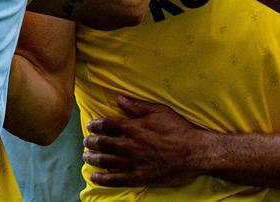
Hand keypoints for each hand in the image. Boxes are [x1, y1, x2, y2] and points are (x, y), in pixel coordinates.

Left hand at [83, 95, 205, 187]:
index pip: (107, 125)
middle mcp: (129, 145)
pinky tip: (95, 177)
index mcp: (133, 128)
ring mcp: (132, 163)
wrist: (193, 152)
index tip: (90, 125)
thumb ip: (137, 106)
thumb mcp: (159, 111)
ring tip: (86, 156)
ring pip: (105, 161)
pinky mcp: (138, 177)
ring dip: (93, 158)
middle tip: (86, 142)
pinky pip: (115, 179)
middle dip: (91, 142)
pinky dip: (102, 178)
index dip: (96, 125)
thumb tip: (119, 99)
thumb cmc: (178, 130)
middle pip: (102, 143)